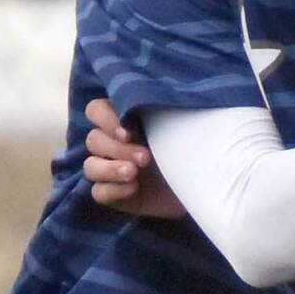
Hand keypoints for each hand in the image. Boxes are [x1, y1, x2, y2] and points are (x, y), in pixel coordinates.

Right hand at [84, 98, 185, 218]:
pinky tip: (133, 189)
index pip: (96, 110)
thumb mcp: (182, 128)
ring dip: (110, 169)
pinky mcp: (111, 193)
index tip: (129, 132)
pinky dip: (113, 190)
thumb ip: (165, 113)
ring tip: (133, 172)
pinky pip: (98, 192)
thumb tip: (157, 100)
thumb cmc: (193, 148)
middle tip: (146, 157)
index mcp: (123, 120)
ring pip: (90, 165)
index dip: (106, 119)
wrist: (204, 184)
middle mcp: (112, 143)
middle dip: (118, 148)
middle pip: (94, 139)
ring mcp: (109, 168)